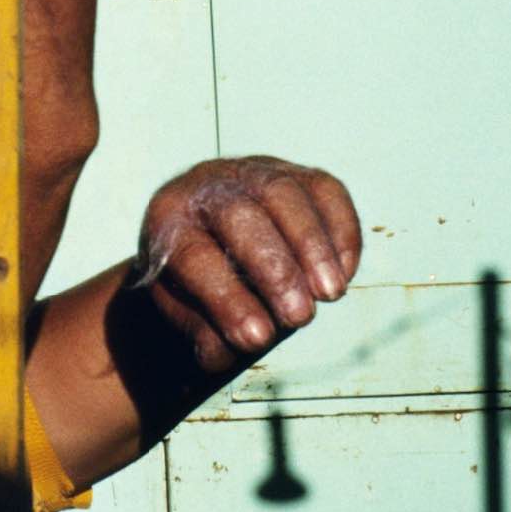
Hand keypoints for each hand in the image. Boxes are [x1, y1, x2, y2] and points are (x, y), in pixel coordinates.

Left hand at [133, 156, 362, 375]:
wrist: (210, 243)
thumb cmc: (196, 287)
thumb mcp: (189, 314)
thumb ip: (211, 333)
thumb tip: (253, 339)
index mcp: (167, 221)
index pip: (194, 256)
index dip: (227, 299)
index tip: (259, 339)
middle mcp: (205, 185)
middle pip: (240, 217)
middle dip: (275, 269)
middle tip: (299, 318)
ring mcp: (253, 172)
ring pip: (284, 194)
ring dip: (312, 246)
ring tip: (330, 294)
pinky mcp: (296, 173)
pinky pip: (324, 190)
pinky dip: (339, 230)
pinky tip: (343, 272)